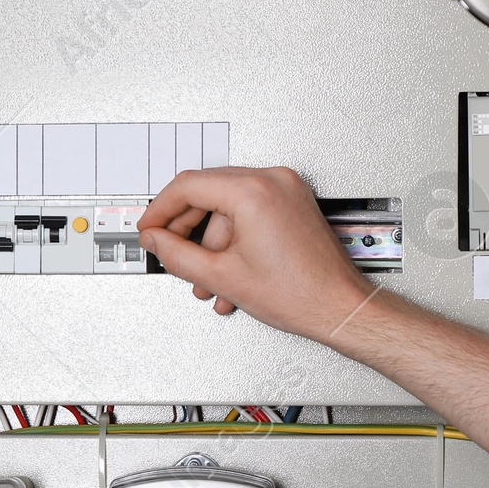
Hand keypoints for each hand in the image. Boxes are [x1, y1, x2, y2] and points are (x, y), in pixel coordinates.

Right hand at [139, 165, 375, 341]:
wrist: (339, 307)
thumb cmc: (300, 294)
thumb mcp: (222, 276)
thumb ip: (177, 255)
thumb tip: (156, 241)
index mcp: (253, 191)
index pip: (188, 186)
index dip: (159, 210)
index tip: (149, 229)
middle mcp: (272, 181)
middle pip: (207, 193)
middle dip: (185, 231)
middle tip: (169, 252)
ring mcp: (286, 189)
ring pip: (227, 208)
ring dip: (211, 245)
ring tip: (207, 281)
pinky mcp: (292, 203)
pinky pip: (249, 213)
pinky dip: (234, 240)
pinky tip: (228, 273)